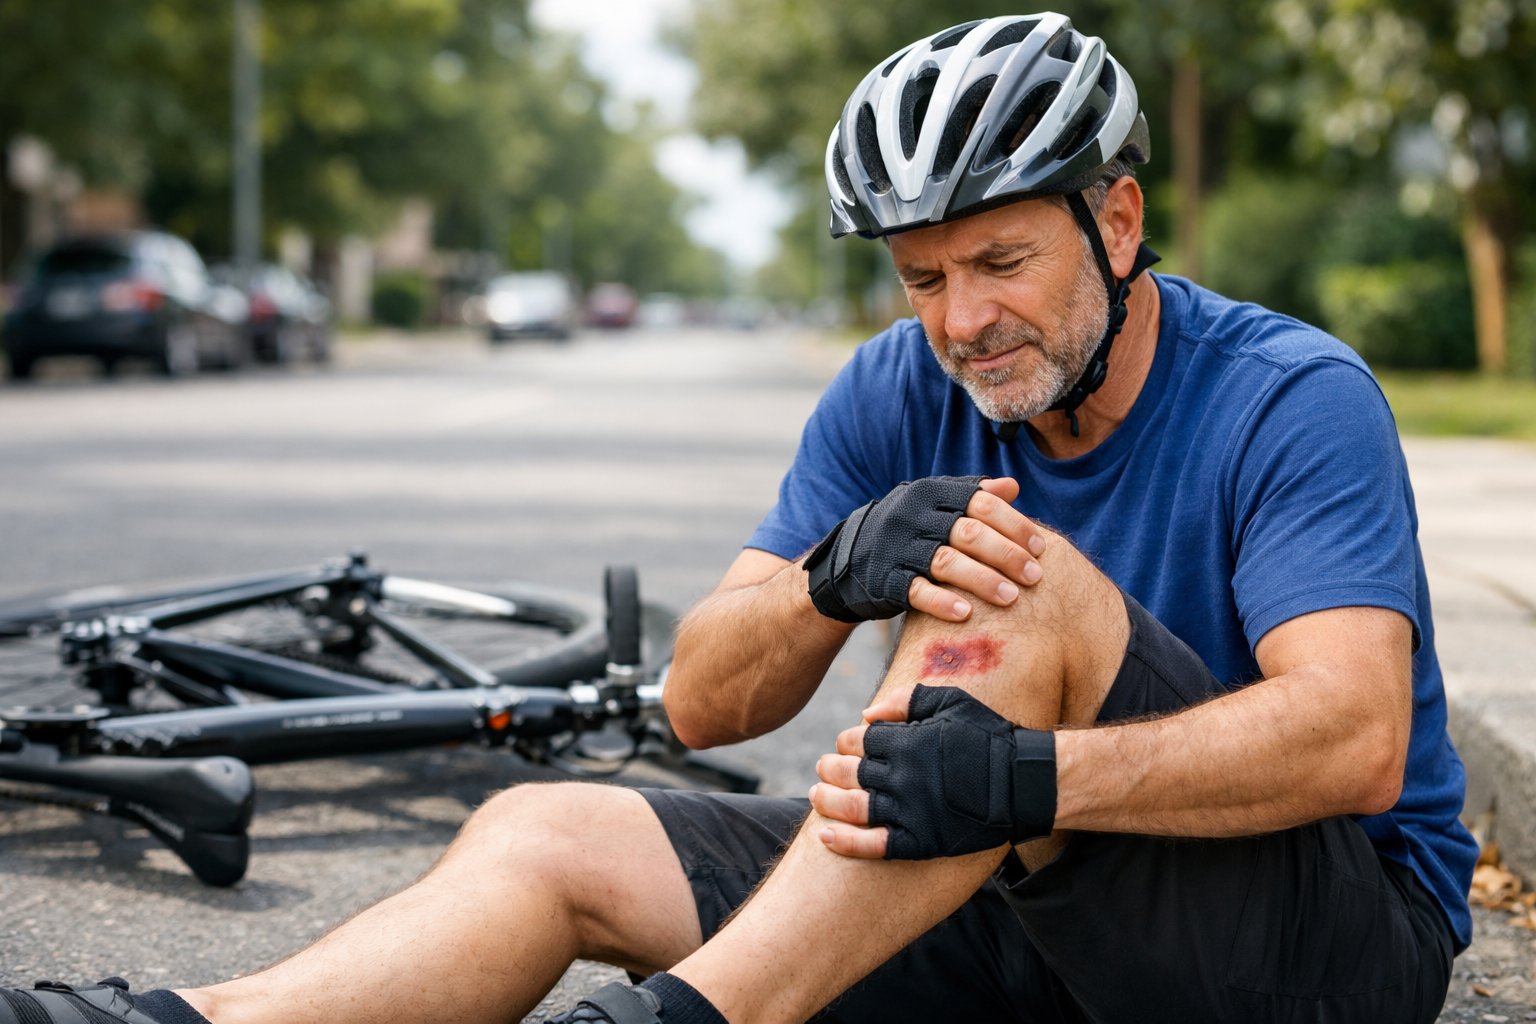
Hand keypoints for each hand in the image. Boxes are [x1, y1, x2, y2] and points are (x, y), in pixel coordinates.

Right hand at [803, 477, 1045, 624]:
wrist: (849, 556)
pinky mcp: (884, 579)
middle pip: (969, 532)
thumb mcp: (933, 505)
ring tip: (1012, 599)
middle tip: (1035, 577)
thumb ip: (971, 495)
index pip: (982, 503)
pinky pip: (917, 591)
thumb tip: (1014, 486)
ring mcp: (897, 548)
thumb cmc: (908, 530)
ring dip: (984, 581)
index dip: (1015, 525)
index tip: (1041, 548)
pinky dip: (943, 602)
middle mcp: (914, 516)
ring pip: (947, 562)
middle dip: (1007, 555)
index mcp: (931, 493)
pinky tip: (968, 615)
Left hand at [809, 684, 1056, 859]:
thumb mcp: (951, 703)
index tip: (847, 745)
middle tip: (823, 768)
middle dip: (830, 768)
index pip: (859, 741)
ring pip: (853, 807)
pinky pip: (873, 845)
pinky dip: (845, 842)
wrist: (1024, 783)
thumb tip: (867, 713)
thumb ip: (907, 701)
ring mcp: (909, 812)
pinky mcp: (920, 842)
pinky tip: (825, 837)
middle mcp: (903, 777)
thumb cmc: (989, 737)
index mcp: (907, 743)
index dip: (847, 742)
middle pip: (849, 772)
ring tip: (815, 796)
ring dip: (827, 801)